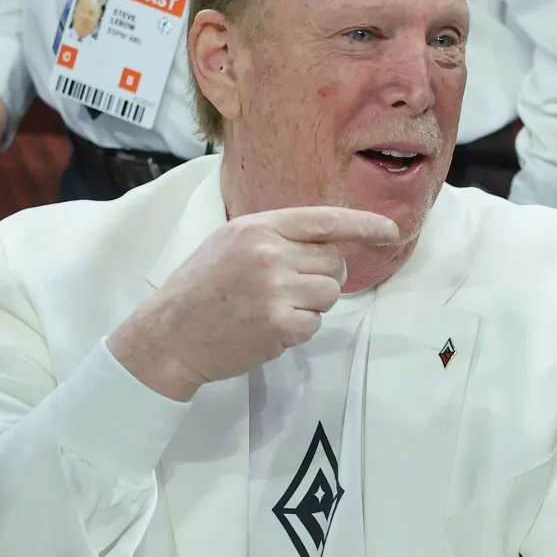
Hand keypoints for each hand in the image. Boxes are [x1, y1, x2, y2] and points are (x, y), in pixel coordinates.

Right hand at [107, 206, 400, 401]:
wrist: (166, 336)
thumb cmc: (200, 289)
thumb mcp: (230, 243)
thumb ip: (276, 237)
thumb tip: (330, 240)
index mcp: (258, 227)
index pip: (325, 220)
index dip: (363, 225)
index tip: (390, 230)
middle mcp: (269, 252)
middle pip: (335, 261)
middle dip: (322, 278)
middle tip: (287, 290)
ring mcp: (275, 288)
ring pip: (330, 293)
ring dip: (311, 306)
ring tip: (273, 309)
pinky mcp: (279, 323)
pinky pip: (315, 324)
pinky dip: (298, 330)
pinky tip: (266, 328)